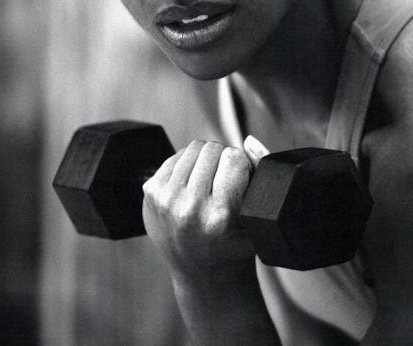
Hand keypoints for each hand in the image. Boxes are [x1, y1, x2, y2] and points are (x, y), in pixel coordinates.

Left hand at [142, 136, 268, 278]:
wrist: (201, 273)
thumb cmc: (235, 242)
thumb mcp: (258, 215)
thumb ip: (262, 171)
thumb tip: (248, 140)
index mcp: (219, 215)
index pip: (235, 157)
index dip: (243, 165)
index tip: (242, 181)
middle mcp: (189, 208)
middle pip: (213, 149)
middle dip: (223, 159)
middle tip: (225, 182)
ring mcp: (166, 200)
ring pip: (194, 148)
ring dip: (206, 159)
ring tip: (211, 182)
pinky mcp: (150, 193)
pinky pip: (176, 155)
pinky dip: (188, 164)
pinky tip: (194, 183)